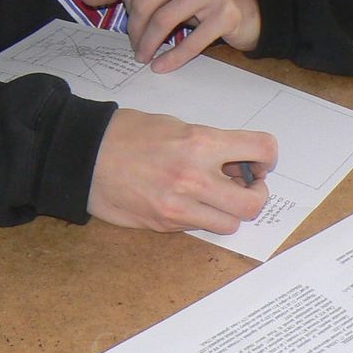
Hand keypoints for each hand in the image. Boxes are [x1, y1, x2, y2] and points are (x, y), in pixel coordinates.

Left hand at [80, 0, 260, 72]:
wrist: (251, 5)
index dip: (126, 13)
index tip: (130, 30)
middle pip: (146, 3)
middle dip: (136, 32)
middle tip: (136, 49)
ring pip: (165, 20)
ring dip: (150, 45)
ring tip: (146, 58)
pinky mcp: (227, 13)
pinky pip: (192, 40)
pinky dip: (173, 57)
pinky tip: (163, 67)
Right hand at [87, 109, 277, 233]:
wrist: (84, 156)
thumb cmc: (127, 133)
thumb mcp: (175, 125)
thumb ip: (209, 143)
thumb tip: (236, 162)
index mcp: (201, 143)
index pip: (261, 149)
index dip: (269, 157)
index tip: (261, 161)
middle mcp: (195, 178)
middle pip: (254, 202)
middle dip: (257, 194)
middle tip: (246, 185)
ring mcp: (179, 207)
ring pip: (230, 223)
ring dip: (229, 211)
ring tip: (215, 196)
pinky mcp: (164, 224)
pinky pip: (200, 227)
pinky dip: (202, 217)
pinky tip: (188, 201)